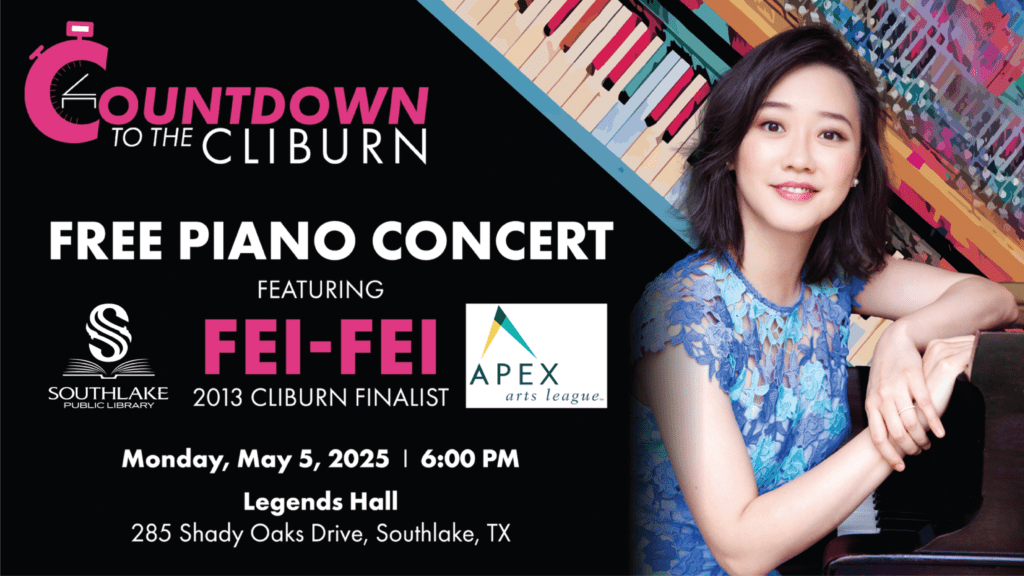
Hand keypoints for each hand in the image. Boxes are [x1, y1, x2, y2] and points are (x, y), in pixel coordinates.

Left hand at [878, 335, 974, 464]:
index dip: (889, 455)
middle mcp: (882, 397)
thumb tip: (883, 438)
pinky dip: (935, 422)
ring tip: (929, 443)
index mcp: (871, 404)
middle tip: (920, 452)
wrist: (892, 342)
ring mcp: (898, 387)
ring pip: (912, 423)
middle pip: (897, 434)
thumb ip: (879, 412)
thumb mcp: (875, 393)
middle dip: (910, 448)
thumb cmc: (885, 372)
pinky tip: (941, 432)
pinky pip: (926, 405)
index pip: (878, 437)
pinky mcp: (914, 378)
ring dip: (923, 438)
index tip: (899, 467)